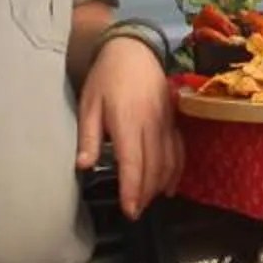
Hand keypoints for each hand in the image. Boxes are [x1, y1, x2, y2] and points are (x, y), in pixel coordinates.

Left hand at [78, 33, 185, 216]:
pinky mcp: (174, 121)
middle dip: (145, 194)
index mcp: (128, 121)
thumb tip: (83, 166)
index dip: (132, 190)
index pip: (133, 163)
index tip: (129, 210)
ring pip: (169, 162)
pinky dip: (176, 172)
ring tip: (147, 201)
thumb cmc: (106, 78)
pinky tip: (168, 186)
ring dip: (159, 186)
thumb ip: (88, 138)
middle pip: (154, 167)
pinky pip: (179, 151)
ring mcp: (167, 122)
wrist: (134, 50)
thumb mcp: (89, 105)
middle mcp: (152, 124)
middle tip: (135, 212)